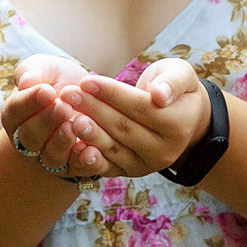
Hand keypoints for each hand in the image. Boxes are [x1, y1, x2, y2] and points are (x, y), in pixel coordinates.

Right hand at [0, 56, 115, 179]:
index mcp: (15, 115)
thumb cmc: (59, 79)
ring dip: (62, 143)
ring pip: (50, 157)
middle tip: (63, 107)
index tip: (46, 91)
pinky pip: (77, 169)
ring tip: (74, 126)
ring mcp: (50, 157)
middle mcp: (28, 141)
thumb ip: (31, 71)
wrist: (89, 97)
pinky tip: (91, 149)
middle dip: (47, 122)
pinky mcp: (74, 167)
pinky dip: (84, 162)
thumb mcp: (45, 68)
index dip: (30, 102)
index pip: (16, 111)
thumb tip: (26, 82)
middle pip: (30, 137)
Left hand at [55, 59, 212, 179]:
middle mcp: (164, 151)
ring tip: (66, 116)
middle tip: (68, 94)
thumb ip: (172, 81)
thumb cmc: (175, 88)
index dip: (112, 94)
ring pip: (112, 148)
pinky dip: (87, 157)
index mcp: (179, 126)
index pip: (140, 108)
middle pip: (123, 128)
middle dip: (93, 110)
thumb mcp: (180, 74)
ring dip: (87, 132)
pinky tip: (70, 144)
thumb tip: (160, 95)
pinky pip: (106, 166)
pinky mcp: (130, 172)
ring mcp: (147, 165)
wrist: (181, 117)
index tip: (86, 80)